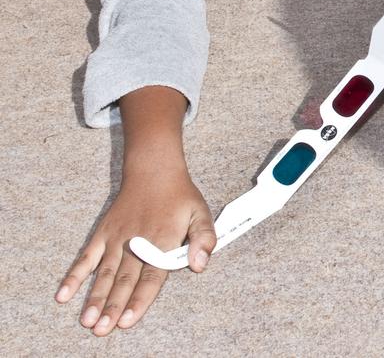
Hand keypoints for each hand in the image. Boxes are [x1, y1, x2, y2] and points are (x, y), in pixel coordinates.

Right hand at [55, 169, 214, 335]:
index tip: (127, 321)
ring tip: (88, 321)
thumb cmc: (180, 196)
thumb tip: (200, 265)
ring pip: (105, 274)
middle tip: (102, 330)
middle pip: (124, 281)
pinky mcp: (103, 234)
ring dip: (95, 298)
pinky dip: (74, 276)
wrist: (154, 170)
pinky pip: (86, 258)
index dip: (139, 300)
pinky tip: (63, 295)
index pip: (151, 277)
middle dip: (113, 307)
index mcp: (162, 241)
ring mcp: (116, 239)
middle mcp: (136, 243)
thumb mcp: (202, 213)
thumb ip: (204, 239)